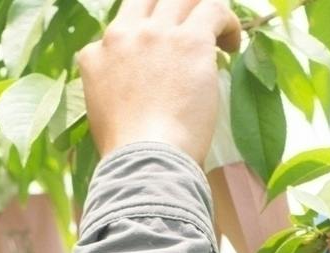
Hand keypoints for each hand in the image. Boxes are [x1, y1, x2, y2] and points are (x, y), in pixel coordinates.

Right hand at [78, 0, 240, 162]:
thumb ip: (110, 83)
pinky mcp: (190, 41)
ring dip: (205, 11)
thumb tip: (133, 84)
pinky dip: (228, 23)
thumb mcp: (101, 110)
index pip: (124, 23)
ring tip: (219, 36)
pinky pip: (215, 10)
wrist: (145, 160)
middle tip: (195, 29)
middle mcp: (124, 35)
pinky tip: (232, 45)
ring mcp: (157, 34)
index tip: (169, 48)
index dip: (151, 29)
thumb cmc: (129, 152)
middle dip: (176, 8)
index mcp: (97, 53)